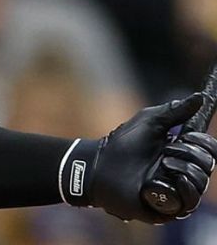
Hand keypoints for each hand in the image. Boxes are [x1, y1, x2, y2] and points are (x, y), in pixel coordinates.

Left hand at [66, 93, 216, 222]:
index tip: (187, 134)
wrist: (99, 165)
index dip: (206, 143)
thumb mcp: (149, 122)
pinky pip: (188, 202)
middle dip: (191, 152)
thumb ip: (174, 111)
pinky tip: (174, 177)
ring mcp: (175, 191)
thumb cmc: (122, 143)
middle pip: (208, 165)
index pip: (210, 151)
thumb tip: (200, 97)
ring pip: (200, 182)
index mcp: (182, 154)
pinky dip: (185, 188)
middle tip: (168, 147)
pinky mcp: (166, 208)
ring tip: (163, 161)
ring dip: (185, 168)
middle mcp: (183, 173)